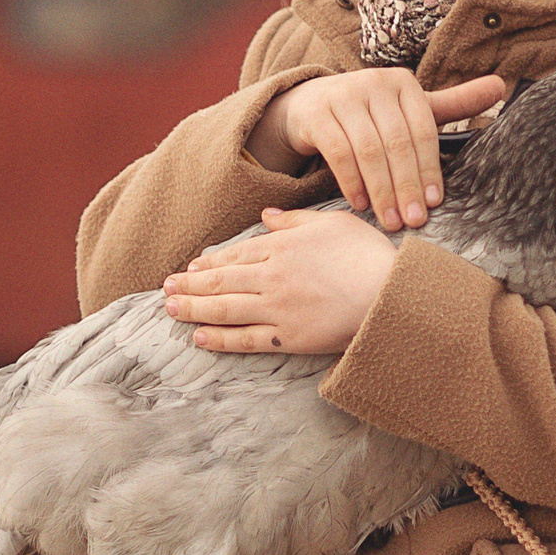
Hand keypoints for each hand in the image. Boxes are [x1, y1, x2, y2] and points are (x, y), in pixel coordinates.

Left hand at [164, 206, 398, 355]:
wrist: (390, 295)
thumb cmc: (368, 256)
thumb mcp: (332, 223)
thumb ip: (294, 220)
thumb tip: (266, 216)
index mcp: (281, 247)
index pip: (235, 254)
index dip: (208, 262)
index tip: (190, 267)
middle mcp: (272, 277)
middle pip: (221, 281)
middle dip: (190, 285)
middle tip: (165, 289)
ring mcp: (276, 308)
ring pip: (224, 309)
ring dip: (193, 309)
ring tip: (171, 309)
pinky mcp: (287, 337)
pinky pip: (244, 339)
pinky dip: (219, 339)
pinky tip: (200, 336)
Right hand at [256, 70, 509, 229]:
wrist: (309, 105)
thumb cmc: (369, 113)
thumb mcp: (407, 109)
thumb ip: (453, 104)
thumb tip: (501, 87)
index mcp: (403, 84)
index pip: (422, 130)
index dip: (430, 168)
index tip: (435, 203)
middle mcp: (374, 83)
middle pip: (396, 143)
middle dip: (407, 186)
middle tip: (414, 221)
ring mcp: (343, 96)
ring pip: (368, 150)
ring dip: (381, 190)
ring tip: (390, 220)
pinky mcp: (317, 113)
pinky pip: (338, 152)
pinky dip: (351, 182)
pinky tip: (360, 204)